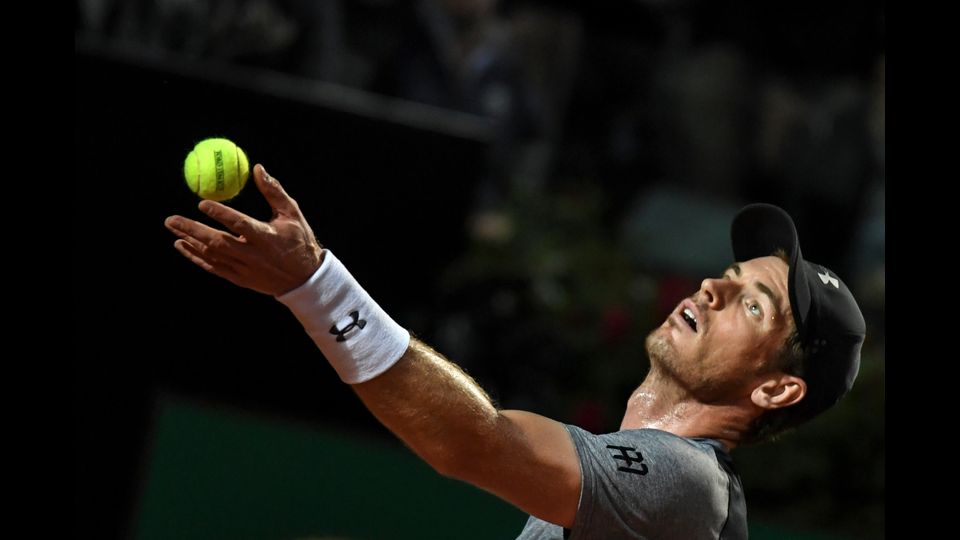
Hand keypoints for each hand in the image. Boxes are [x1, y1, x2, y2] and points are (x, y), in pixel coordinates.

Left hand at [164, 164, 323, 295]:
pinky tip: (182, 245)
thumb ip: (274, 192)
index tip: (202, 202)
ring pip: (212, 255)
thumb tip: (257, 168)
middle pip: (217, 242)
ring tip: (172, 228)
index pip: (240, 225)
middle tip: (171, 219)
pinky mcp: (239, 279)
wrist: (304, 279)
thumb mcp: (292, 214)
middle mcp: (253, 255)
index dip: (220, 214)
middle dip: (192, 230)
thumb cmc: (299, 241)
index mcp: (267, 237)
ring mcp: (244, 269)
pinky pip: (213, 268)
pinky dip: (195, 257)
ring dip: (190, 241)